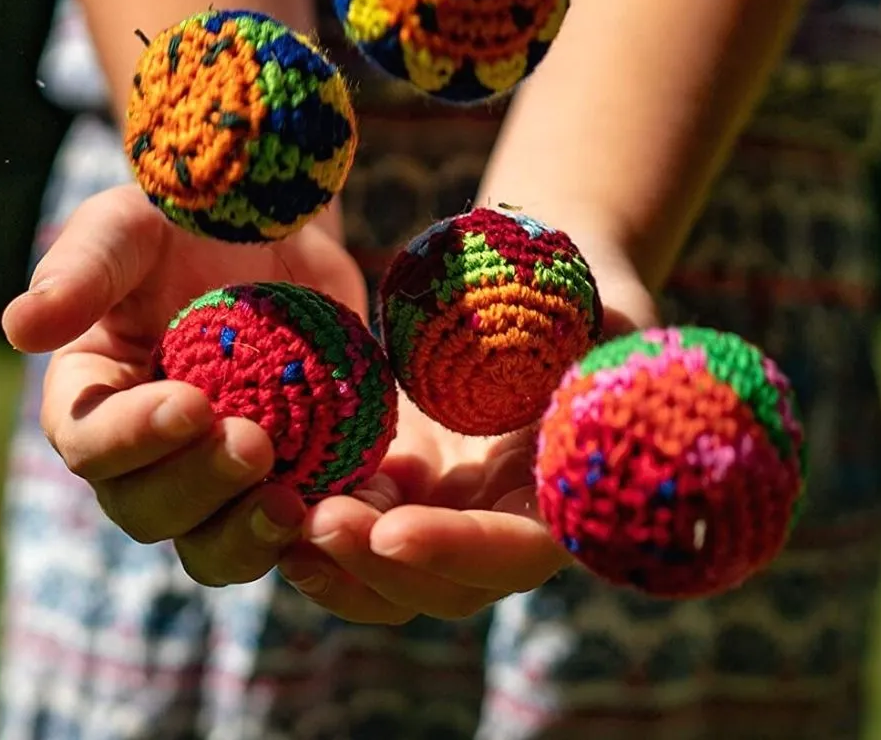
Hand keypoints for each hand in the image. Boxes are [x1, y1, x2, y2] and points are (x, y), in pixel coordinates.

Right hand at [2, 184, 367, 586]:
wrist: (276, 237)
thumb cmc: (189, 224)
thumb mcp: (133, 228)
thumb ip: (82, 270)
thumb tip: (19, 327)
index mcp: (92, 401)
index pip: (90, 445)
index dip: (132, 438)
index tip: (191, 405)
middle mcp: (145, 455)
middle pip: (148, 510)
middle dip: (198, 488)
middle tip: (255, 445)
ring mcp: (216, 476)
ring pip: (214, 545)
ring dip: (248, 537)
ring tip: (294, 507)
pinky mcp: (285, 479)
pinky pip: (293, 530)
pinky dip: (317, 532)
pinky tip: (353, 508)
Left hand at [277, 233, 658, 622]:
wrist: (538, 296)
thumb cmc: (585, 296)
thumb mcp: (606, 311)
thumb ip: (610, 338)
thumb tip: (604, 345)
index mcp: (564, 497)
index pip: (514, 551)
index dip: (457, 550)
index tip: (393, 531)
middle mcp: (504, 523)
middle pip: (442, 586)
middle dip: (375, 566)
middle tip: (317, 524)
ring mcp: (450, 511)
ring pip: (386, 573)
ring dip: (332, 559)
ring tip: (279, 517)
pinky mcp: (404, 485)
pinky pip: (356, 521)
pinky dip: (313, 519)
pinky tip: (271, 490)